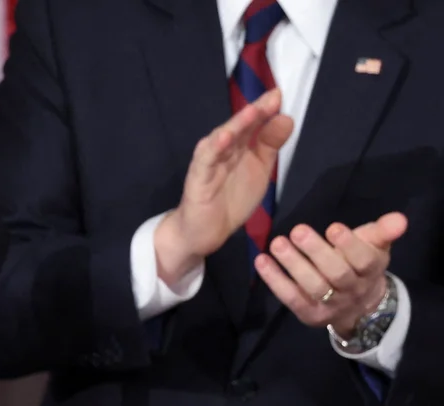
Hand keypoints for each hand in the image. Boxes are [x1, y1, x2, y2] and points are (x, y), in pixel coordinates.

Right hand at [154, 89, 293, 287]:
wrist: (206, 232)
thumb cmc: (230, 200)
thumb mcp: (259, 170)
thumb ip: (270, 146)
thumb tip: (286, 118)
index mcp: (239, 147)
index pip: (252, 124)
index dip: (265, 110)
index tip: (279, 95)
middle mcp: (223, 150)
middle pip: (238, 127)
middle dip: (254, 112)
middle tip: (271, 99)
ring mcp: (209, 163)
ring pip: (221, 139)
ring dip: (235, 125)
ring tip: (251, 112)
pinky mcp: (197, 179)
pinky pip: (205, 161)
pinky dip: (213, 149)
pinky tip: (223, 139)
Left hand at [255, 213, 406, 336]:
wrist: (358, 306)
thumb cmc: (361, 265)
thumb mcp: (375, 246)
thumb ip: (383, 232)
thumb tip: (399, 220)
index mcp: (371, 270)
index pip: (363, 260)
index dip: (350, 245)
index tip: (333, 227)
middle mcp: (352, 290)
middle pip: (336, 273)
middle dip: (316, 252)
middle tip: (297, 231)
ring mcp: (330, 305)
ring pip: (312, 287)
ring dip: (293, 265)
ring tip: (277, 243)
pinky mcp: (309, 314)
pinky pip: (291, 298)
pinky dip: (275, 280)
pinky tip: (261, 261)